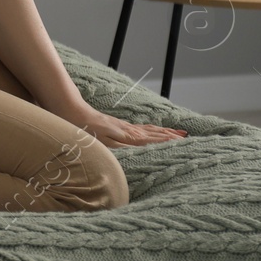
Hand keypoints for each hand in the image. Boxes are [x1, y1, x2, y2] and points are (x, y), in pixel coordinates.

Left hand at [57, 102, 187, 148]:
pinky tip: (153, 130)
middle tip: (189, 139)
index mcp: (129, 136)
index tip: (187, 143)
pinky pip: (141, 129)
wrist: (71, 111)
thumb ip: (124, 146)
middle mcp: (130, 131)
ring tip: (178, 133)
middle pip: (156, 134)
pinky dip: (152, 130)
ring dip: (165, 132)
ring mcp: (125, 128)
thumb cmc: (86, 130)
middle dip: (172, 137)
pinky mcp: (118, 126)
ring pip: (150, 130)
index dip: (170, 141)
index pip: (155, 140)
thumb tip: (144, 149)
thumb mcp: (104, 142)